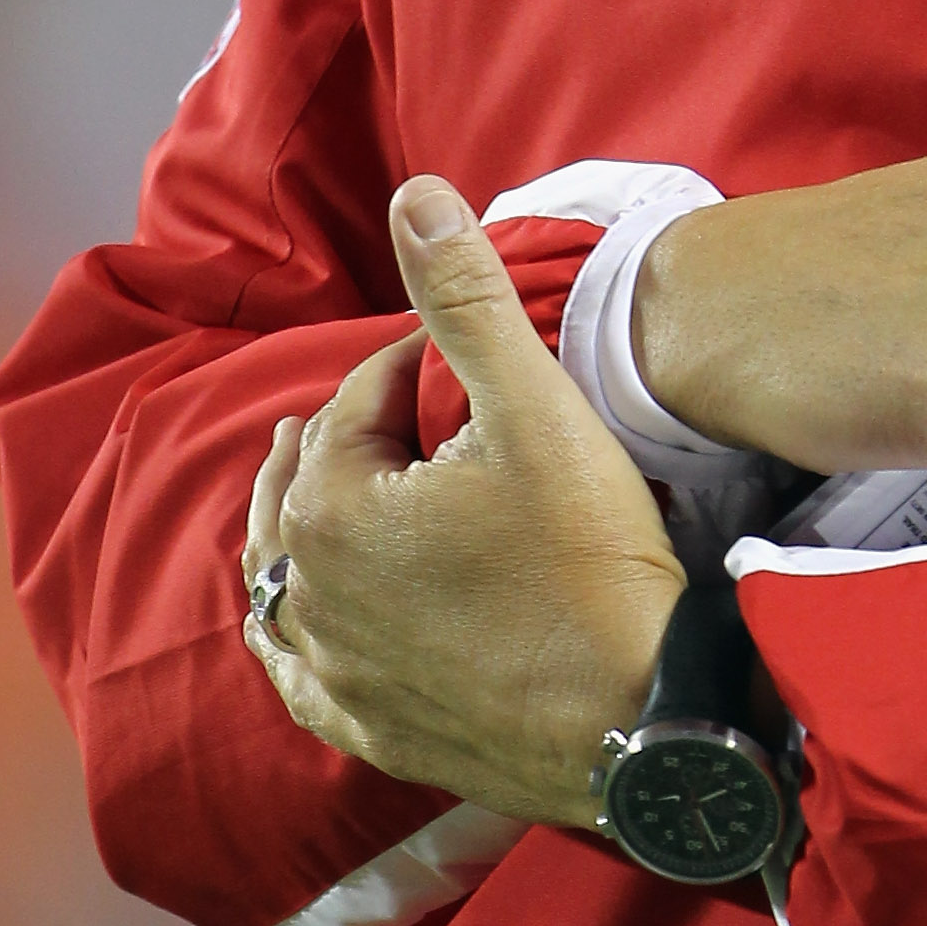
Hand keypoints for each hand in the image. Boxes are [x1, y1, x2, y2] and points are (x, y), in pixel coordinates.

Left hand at [242, 176, 684, 827]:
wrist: (640, 718)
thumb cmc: (588, 557)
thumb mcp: (531, 407)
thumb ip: (464, 297)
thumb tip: (415, 193)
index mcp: (330, 511)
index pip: (359, 402)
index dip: (411, 363)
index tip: (467, 355)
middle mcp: (309, 596)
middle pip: (308, 483)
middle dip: (347, 431)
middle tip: (393, 397)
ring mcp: (335, 674)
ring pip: (286, 575)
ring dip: (302, 519)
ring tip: (317, 477)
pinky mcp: (368, 731)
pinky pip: (298, 673)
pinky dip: (295, 629)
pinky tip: (300, 620)